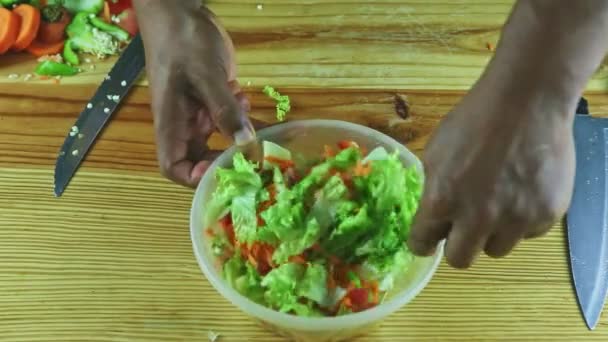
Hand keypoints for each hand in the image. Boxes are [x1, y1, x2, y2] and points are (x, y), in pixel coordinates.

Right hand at [134, 0, 253, 186]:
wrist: (180, 12)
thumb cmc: (182, 42)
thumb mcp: (205, 75)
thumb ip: (224, 110)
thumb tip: (245, 143)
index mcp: (171, 123)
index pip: (174, 167)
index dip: (196, 177)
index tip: (223, 170)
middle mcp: (184, 125)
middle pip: (202, 160)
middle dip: (229, 158)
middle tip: (254, 150)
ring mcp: (200, 114)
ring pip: (222, 140)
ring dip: (241, 134)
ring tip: (249, 113)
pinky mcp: (214, 103)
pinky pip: (231, 121)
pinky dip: (246, 119)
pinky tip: (251, 103)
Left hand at [406, 77, 575, 267]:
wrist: (525, 101)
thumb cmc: (473, 120)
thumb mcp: (436, 152)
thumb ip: (433, 189)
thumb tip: (432, 213)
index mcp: (442, 200)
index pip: (422, 244)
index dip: (423, 242)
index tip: (427, 240)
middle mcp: (478, 218)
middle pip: (460, 260)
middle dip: (456, 245)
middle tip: (462, 228)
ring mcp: (515, 219)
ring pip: (496, 249)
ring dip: (491, 233)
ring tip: (497, 203)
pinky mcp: (546, 215)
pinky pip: (527, 233)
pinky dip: (521, 220)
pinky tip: (522, 191)